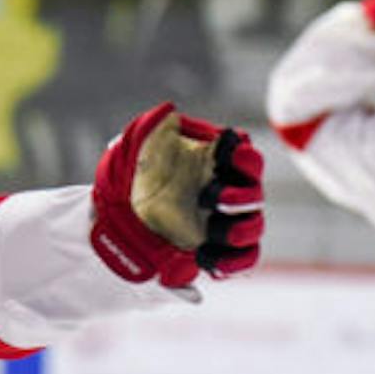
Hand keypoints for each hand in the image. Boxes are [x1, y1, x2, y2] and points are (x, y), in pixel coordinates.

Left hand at [90, 102, 264, 288]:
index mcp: (219, 165)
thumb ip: (157, 125)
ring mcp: (225, 222)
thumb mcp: (141, 142)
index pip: (249, 160)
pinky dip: (234, 262)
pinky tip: (208, 259)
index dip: (244, 159)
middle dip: (239, 196)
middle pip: (255, 195)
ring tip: (212, 232)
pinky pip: (243, 259)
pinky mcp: (218, 249)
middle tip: (210, 198)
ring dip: (239, 229)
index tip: (226, 158)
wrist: (119, 211)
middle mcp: (228, 192)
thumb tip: (170, 112)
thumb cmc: (136, 173)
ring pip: (254, 227)